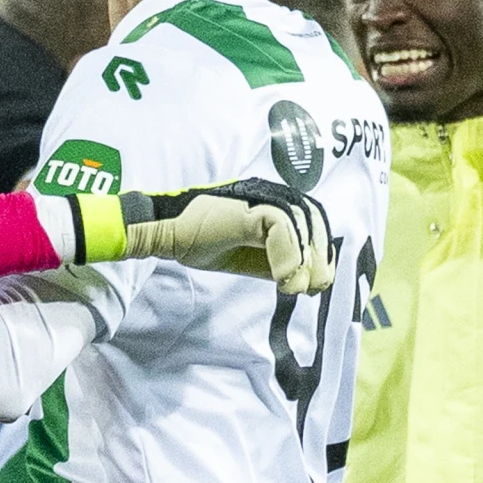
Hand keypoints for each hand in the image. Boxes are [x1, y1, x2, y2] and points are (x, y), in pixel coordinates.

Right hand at [118, 182, 334, 291]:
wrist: (163, 233)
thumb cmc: (195, 241)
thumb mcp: (243, 257)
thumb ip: (270, 262)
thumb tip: (302, 279)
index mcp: (270, 203)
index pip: (309, 220)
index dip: (318, 251)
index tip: (316, 282)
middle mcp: (269, 194)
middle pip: (313, 218)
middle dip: (318, 256)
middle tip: (314, 287)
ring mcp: (259, 197)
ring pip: (302, 222)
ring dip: (304, 260)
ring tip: (296, 287)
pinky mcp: (248, 207)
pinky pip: (281, 228)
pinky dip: (288, 257)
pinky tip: (282, 279)